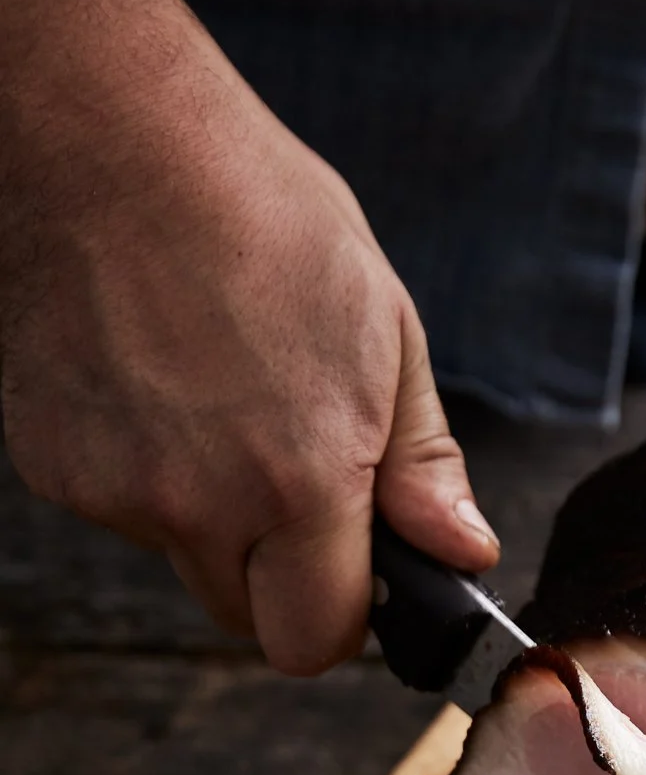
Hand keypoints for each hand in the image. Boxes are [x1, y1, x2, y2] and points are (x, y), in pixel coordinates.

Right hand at [0, 0, 495, 676]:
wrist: (106, 135)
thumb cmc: (254, 211)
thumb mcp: (384, 328)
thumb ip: (421, 460)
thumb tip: (461, 550)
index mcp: (300, 483)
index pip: (317, 639)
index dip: (340, 612)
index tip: (353, 567)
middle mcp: (201, 505)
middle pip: (249, 618)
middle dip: (278, 575)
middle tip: (289, 475)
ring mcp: (118, 490)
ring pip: (185, 558)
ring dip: (209, 513)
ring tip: (217, 392)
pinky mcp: (55, 467)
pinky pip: (122, 508)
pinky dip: (145, 468)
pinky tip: (157, 378)